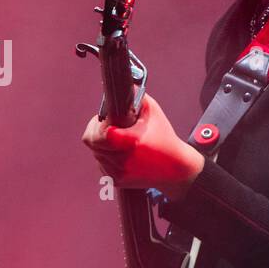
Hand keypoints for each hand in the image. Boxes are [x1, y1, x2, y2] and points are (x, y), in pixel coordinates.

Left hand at [81, 93, 204, 192]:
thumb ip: (136, 96)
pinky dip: (107, 157)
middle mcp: (123, 160)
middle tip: (109, 126)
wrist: (176, 169)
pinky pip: (101, 164)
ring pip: (96, 153)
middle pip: (92, 143)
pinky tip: (120, 152)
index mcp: (130, 141)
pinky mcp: (117, 181)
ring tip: (118, 139)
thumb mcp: (153, 112)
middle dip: (97, 132)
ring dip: (102, 145)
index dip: (98, 125)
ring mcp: (119, 172)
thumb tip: (121, 86)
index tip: (107, 121)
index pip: (98, 135)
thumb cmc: (164, 138)